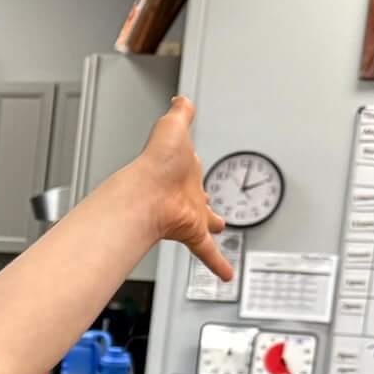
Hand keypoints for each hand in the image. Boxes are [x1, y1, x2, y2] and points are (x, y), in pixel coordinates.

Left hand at [134, 96, 232, 281]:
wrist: (147, 192)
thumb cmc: (156, 163)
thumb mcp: (172, 128)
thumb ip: (179, 113)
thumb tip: (180, 98)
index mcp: (181, 170)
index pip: (191, 167)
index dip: (194, 164)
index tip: (196, 163)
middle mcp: (184, 194)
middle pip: (198, 199)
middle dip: (205, 202)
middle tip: (210, 208)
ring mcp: (187, 214)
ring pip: (204, 225)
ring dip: (212, 230)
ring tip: (219, 232)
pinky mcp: (190, 232)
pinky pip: (206, 252)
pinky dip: (217, 263)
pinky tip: (226, 275)